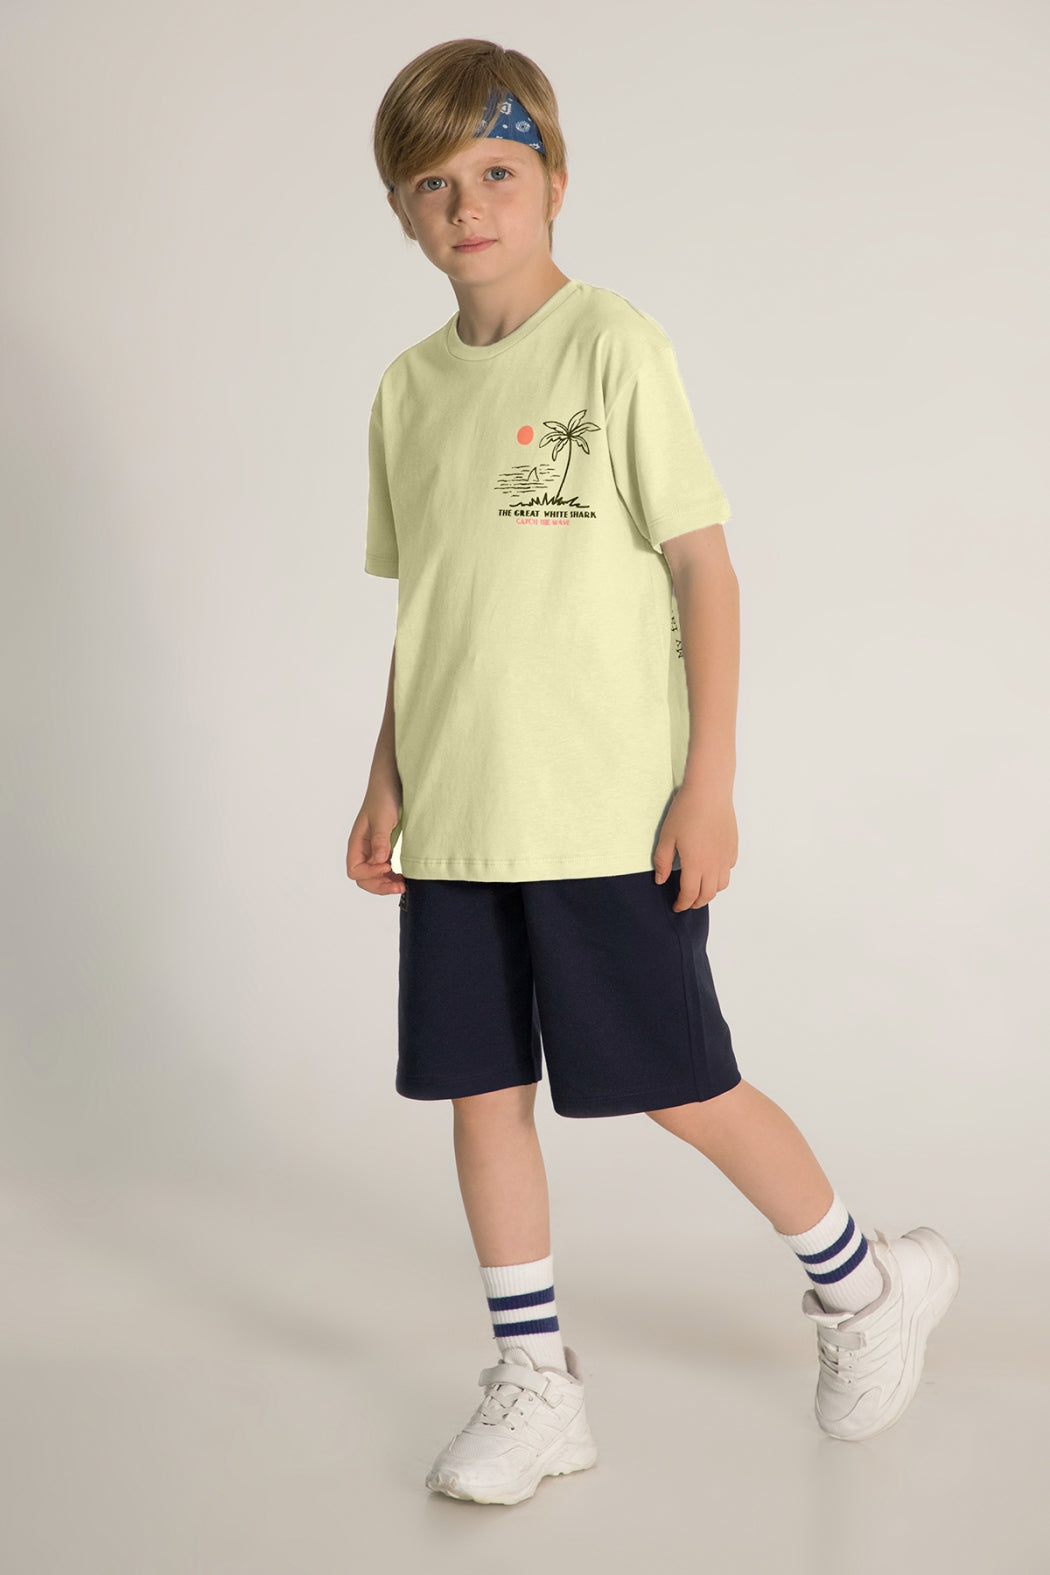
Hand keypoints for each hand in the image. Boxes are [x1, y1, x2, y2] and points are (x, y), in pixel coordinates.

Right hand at [346, 784, 405, 896]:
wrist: (391, 782)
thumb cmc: (383, 796)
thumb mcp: (383, 818)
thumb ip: (380, 839)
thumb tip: (379, 860)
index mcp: (357, 843)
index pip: (355, 870)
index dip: (370, 873)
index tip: (387, 866)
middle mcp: (363, 849)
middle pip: (363, 878)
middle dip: (380, 885)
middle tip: (400, 885)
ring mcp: (374, 850)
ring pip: (375, 877)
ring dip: (387, 884)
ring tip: (403, 884)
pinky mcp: (385, 848)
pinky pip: (385, 869)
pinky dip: (393, 876)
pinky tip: (404, 876)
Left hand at [652, 782, 736, 910]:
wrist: (709, 792)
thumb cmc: (686, 811)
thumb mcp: (667, 837)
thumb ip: (663, 862)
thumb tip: (661, 880)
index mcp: (695, 865)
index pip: (689, 895)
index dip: (682, 904)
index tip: (676, 906)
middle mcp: (713, 865)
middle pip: (708, 895)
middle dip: (696, 903)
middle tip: (687, 902)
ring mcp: (725, 856)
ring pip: (722, 885)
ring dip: (710, 892)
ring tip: (700, 889)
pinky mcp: (732, 847)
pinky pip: (729, 869)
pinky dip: (721, 876)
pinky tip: (712, 870)